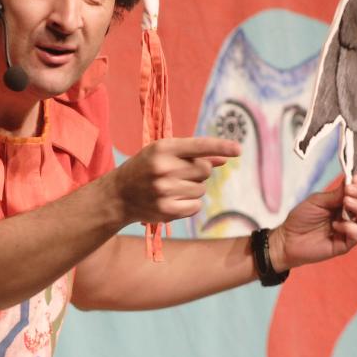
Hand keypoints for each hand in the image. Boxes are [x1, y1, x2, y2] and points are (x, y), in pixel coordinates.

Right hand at [112, 137, 240, 224]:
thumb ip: (193, 154)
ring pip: (201, 189)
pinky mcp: (167, 210)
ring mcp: (165, 191)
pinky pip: (196, 206)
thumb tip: (225, 159)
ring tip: (172, 186)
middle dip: (199, 171)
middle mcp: (164, 168)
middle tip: (181, 172)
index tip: (238, 149)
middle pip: (205, 169)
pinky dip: (190, 203)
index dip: (220, 147)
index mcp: (162, 149)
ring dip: (192, 188)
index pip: (198, 146)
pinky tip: (173, 199)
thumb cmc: (144, 168)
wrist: (118, 195)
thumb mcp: (163, 153)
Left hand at [270, 175, 356, 271]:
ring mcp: (350, 230)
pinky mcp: (346, 244)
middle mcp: (351, 216)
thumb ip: (336, 194)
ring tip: (345, 202)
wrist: (288, 238)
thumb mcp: (317, 201)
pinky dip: (350, 227)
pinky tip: (335, 225)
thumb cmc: (301, 218)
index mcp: (345, 204)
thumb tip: (351, 182)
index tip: (356, 178)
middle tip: (349, 190)